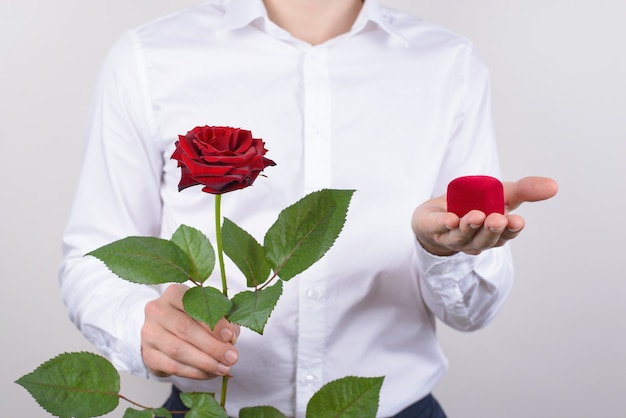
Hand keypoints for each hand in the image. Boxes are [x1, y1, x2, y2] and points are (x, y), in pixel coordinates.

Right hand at [141, 284, 239, 379]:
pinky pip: (172, 366)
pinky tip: (209, 373)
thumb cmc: (192, 318)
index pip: (194, 305)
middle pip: (185, 329)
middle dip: (212, 346)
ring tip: (223, 368)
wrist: (163, 332)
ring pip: (178, 350)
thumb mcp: (208, 312)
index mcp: (174, 293)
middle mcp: (157, 310)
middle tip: (231, 357)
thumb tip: (230, 337)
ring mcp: (149, 332)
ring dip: (205, 362)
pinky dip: (194, 372)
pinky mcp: (148, 354)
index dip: (213, 322)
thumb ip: (222, 320)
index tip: (230, 336)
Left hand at [412, 176, 557, 255]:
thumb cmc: (475, 206)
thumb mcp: (502, 194)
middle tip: (497, 219)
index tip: (518, 221)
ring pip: (462, 236)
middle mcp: (475, 240)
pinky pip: (438, 227)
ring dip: (469, 227)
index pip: (506, 235)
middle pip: (485, 239)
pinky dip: (444, 223)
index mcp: (495, 233)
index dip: (511, 229)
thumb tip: (554, 185)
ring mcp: (453, 237)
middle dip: (491, 230)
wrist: (437, 214)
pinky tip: (449, 219)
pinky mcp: (433, 228)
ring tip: (476, 216)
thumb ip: (525, 190)